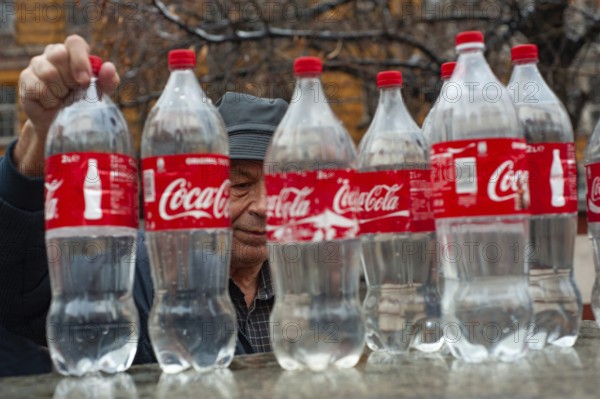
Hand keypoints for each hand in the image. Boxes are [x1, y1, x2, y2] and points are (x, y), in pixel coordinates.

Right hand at [13, 35, 119, 175]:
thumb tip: (109, 67)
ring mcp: (37, 65)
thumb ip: (108, 80)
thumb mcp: (99, 92)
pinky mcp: (26, 79)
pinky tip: (51, 103)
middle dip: (70, 79)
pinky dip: (49, 100)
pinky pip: (38, 88)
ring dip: (60, 92)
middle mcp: (53, 54)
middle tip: (74, 91)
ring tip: (63, 98)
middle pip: (59, 55)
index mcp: (73, 53)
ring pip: (48, 72)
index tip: (85, 80)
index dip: (80, 59)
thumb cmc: (82, 101)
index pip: (74, 42)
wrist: (61, 122)